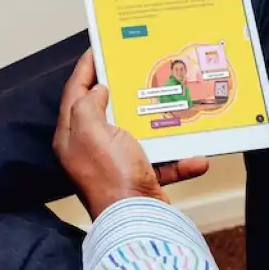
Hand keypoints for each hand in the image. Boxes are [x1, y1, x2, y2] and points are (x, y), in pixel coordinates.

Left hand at [52, 51, 209, 218]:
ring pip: (136, 134)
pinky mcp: (138, 179)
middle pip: (104, 110)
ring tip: (170, 101)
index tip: (98, 48)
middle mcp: (90, 149)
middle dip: (122, 90)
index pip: (74, 93)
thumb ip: (89, 105)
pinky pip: (161, 162)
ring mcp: (115, 164)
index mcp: (72, 136)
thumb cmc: (111, 175)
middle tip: (135, 66)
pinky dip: (178, 160)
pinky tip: (196, 157)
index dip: (85, 68)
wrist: (137, 222)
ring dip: (157, 124)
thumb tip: (98, 91)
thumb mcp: (92, 131)